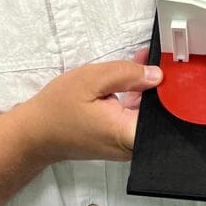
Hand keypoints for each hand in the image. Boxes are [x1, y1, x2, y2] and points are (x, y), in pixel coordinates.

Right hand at [19, 58, 162, 164]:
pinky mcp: (119, 140)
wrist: (35, 133)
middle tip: (155, 59)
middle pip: (159, 114)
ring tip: (142, 62)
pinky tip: (132, 77)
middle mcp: (131, 145)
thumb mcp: (92, 79)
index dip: (171, 90)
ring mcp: (126, 145)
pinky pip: (135, 117)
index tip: (169, 68)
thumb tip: (156, 74)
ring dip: (147, 88)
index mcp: (127, 133)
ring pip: (147, 114)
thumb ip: (127, 74)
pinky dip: (136, 97)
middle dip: (158, 85)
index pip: (166, 115)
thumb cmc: (57, 109)